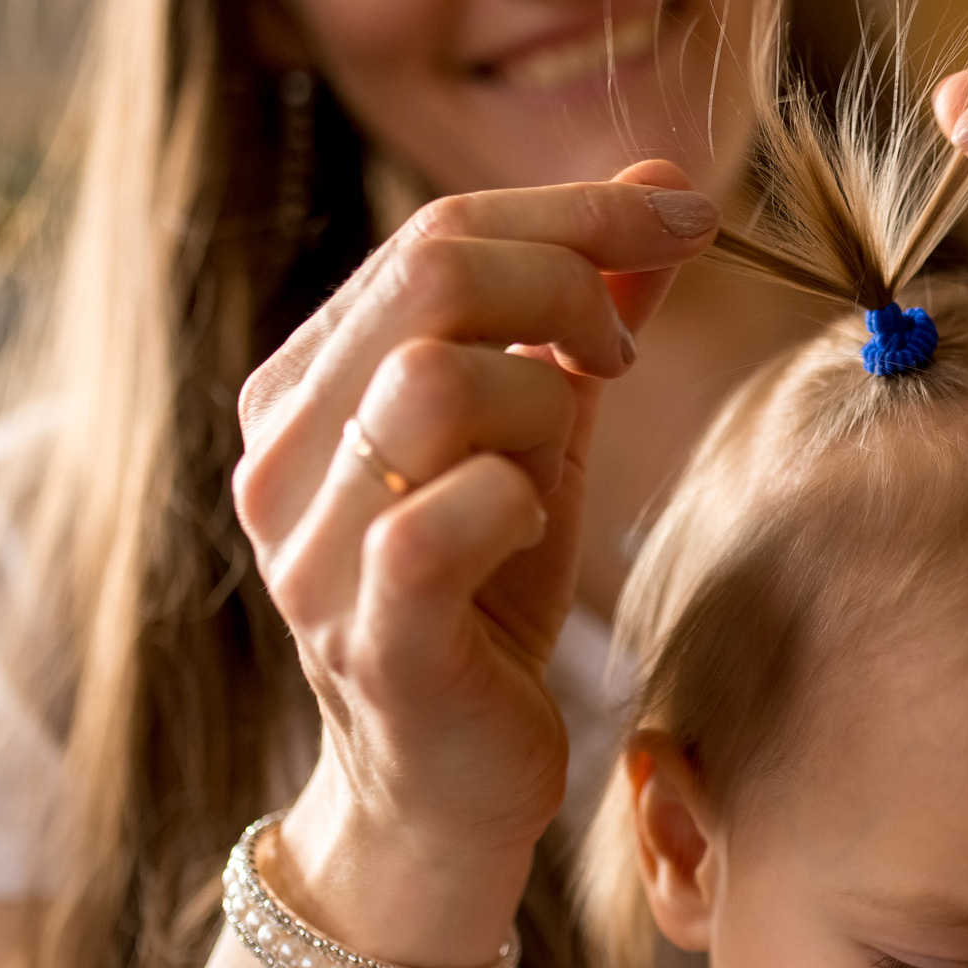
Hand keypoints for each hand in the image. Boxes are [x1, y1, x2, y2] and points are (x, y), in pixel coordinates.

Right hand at [231, 161, 719, 931]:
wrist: (446, 785)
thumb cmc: (488, 597)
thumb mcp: (543, 433)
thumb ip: (587, 310)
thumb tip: (660, 181)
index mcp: (309, 383)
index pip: (433, 234)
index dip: (578, 209)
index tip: (685, 216)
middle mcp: (283, 453)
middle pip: (430, 272)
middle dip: (571, 280)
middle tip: (624, 350)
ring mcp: (310, 549)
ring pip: (433, 380)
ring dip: (540, 401)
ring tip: (556, 461)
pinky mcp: (367, 638)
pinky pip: (436, 521)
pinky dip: (513, 504)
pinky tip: (528, 528)